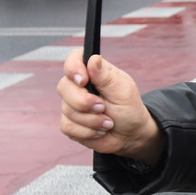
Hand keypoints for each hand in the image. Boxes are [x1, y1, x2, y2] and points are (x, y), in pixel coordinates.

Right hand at [57, 50, 163, 164]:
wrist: (130, 135)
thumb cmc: (130, 110)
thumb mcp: (123, 92)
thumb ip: (106, 77)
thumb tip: (94, 59)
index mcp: (94, 72)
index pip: (74, 59)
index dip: (73, 67)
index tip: (83, 81)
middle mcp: (80, 86)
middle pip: (64, 86)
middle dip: (84, 102)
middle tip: (103, 107)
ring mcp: (72, 104)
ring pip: (67, 110)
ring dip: (91, 120)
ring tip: (108, 122)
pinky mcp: (70, 122)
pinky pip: (67, 127)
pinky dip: (87, 131)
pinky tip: (100, 130)